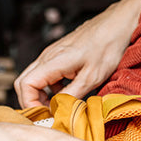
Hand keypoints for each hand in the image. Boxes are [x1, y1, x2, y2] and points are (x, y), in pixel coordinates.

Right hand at [14, 0, 140, 106]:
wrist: (117, 24)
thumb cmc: (108, 46)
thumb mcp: (92, 77)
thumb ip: (72, 95)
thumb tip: (57, 110)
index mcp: (53, 61)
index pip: (25, 85)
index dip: (30, 103)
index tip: (45, 116)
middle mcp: (48, 56)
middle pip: (24, 82)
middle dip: (32, 101)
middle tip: (48, 114)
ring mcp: (53, 54)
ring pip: (34, 77)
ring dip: (41, 95)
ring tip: (58, 106)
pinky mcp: (60, 54)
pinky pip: (46, 73)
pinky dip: (50, 87)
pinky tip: (66, 93)